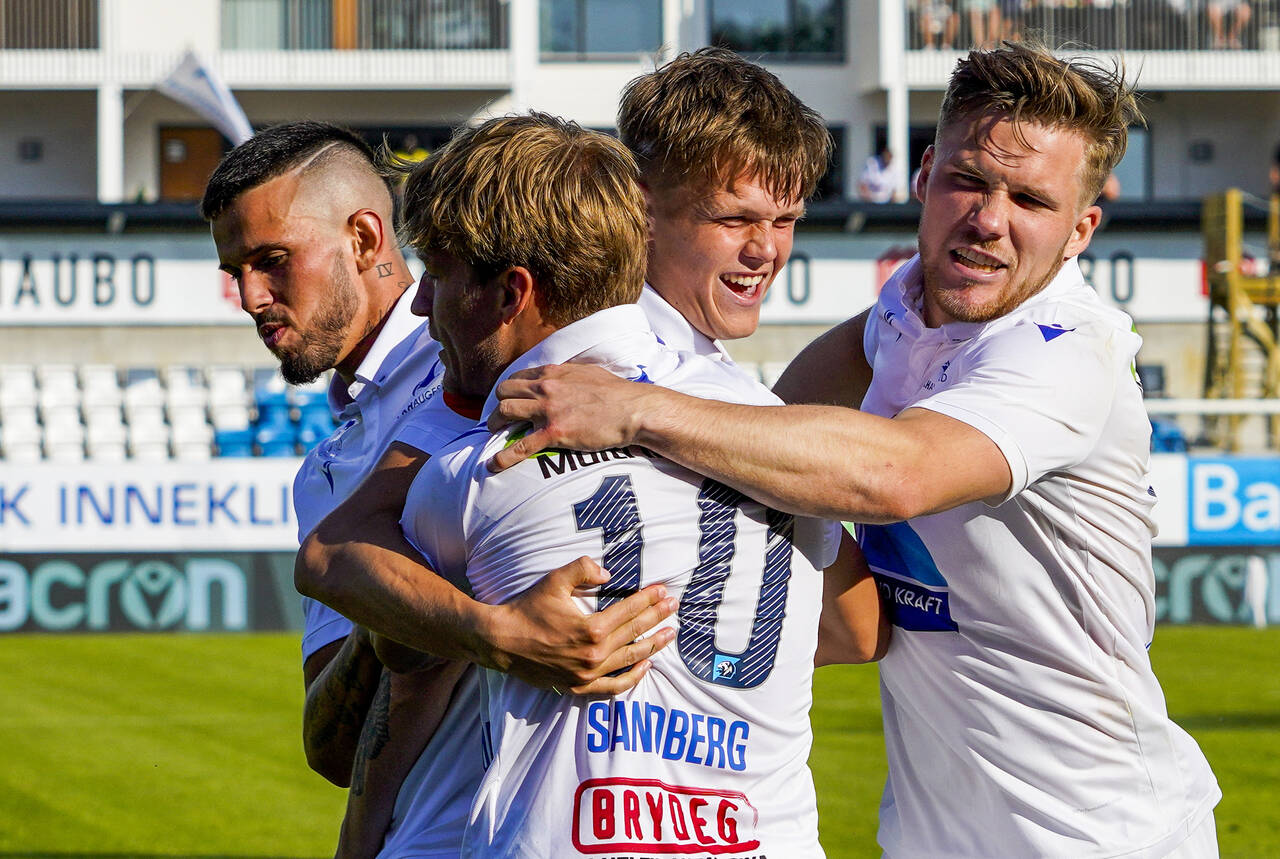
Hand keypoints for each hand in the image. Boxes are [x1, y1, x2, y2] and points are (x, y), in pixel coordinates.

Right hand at [479, 556, 676, 694]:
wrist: (500, 641)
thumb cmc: (526, 609)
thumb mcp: (553, 581)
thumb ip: (582, 569)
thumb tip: (608, 573)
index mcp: (591, 629)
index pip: (629, 611)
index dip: (649, 599)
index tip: (664, 591)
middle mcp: (594, 655)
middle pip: (635, 633)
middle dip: (657, 617)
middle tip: (674, 606)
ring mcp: (587, 675)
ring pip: (630, 660)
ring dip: (653, 645)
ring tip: (670, 634)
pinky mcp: (578, 687)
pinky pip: (614, 687)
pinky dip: (632, 677)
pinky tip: (646, 665)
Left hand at [487, 364, 651, 471]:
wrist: (634, 410)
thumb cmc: (617, 393)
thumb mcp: (589, 373)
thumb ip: (569, 374)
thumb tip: (563, 376)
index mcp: (554, 372)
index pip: (517, 377)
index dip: (508, 391)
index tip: (507, 402)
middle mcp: (546, 387)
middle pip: (504, 392)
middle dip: (497, 406)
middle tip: (498, 420)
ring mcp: (549, 409)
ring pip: (505, 413)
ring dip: (494, 425)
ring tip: (493, 436)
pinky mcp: (555, 432)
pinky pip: (521, 446)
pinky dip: (503, 457)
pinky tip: (493, 465)